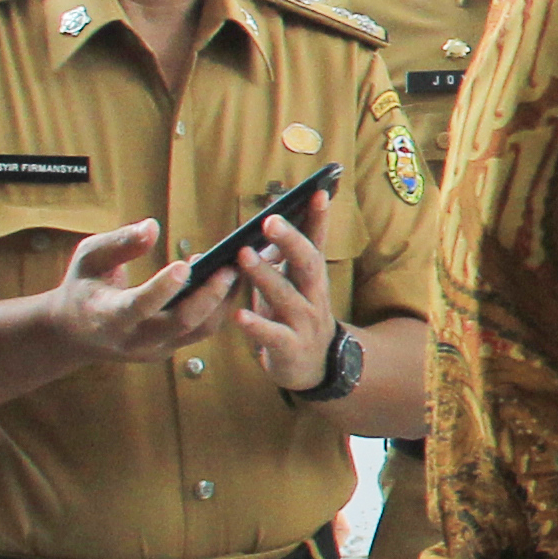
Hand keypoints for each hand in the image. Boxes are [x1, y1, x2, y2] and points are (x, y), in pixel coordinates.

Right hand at [34, 219, 233, 370]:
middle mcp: (133, 340)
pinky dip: (218, 306)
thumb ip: (118, 243)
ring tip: (233, 268)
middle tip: (229, 266)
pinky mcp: (169, 349)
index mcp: (106, 317)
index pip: (138, 306)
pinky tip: (226, 279)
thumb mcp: (88, 258)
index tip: (185, 263)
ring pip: (200, 330)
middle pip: (181, 324)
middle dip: (209, 296)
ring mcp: (154, 350)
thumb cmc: (83, 286)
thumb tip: (152, 227)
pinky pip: (202, 330)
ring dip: (221, 300)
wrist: (74, 333)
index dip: (163, 288)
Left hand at [217, 204, 343, 395]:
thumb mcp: (297, 283)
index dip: (319, 218)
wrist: (316, 366)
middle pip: (306, 264)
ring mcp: (303, 322)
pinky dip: (256, 325)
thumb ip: (286, 256)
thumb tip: (271, 219)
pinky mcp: (289, 347)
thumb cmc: (297, 316)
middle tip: (271, 220)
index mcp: (311, 277)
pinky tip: (238, 316)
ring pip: (286, 295)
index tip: (318, 192)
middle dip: (290, 241)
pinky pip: (273, 335)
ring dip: (265, 275)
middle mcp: (313, 295)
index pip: (317, 242)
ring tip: (243, 255)